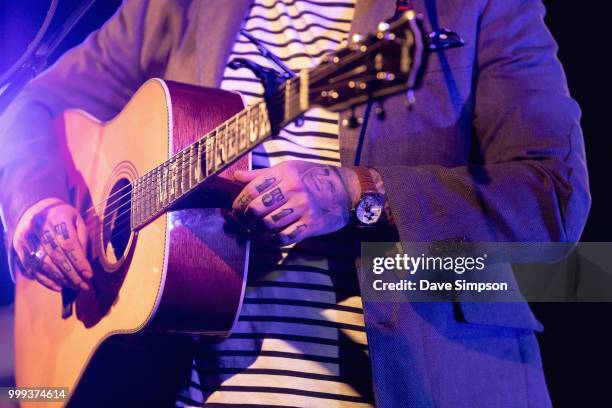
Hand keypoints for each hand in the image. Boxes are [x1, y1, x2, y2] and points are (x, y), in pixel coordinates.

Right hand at [13, 198, 92, 291]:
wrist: (37, 208)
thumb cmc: (64, 217)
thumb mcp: (77, 221)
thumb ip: (81, 240)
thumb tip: (85, 264)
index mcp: (58, 217)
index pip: (69, 243)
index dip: (79, 261)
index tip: (89, 275)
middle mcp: (39, 226)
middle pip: (56, 255)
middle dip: (72, 273)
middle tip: (84, 286)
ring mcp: (27, 237)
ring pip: (43, 263)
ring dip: (60, 278)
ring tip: (74, 286)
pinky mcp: (19, 246)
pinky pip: (32, 267)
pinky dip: (45, 279)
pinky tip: (58, 286)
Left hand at [232, 160, 360, 245]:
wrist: (347, 191)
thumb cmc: (315, 178)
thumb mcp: (290, 168)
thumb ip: (262, 174)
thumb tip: (236, 176)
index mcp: (285, 173)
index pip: (252, 189)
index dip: (239, 202)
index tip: (236, 209)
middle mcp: (293, 189)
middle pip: (256, 209)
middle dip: (245, 219)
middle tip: (245, 222)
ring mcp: (303, 208)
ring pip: (268, 225)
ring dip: (257, 231)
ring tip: (256, 230)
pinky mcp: (311, 225)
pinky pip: (284, 238)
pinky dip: (273, 240)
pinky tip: (271, 237)